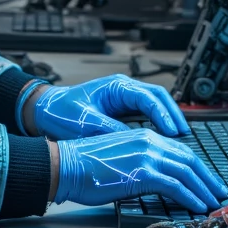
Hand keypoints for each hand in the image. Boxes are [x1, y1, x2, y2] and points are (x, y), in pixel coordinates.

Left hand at [25, 75, 188, 139]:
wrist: (45, 111)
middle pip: (159, 98)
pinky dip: (157, 125)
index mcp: (117, 86)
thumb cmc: (60, 112)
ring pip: (155, 105)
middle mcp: (124, 89)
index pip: (149, 97)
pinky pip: (146, 114)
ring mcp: (124, 99)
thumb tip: (134, 141)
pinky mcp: (122, 110)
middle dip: (173, 115)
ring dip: (168, 120)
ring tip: (179, 138)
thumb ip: (111, 130)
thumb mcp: (86, 123)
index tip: (172, 131)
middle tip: (183, 134)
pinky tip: (162, 140)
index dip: (163, 115)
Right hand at [53, 128, 227, 211]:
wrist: (66, 165)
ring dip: (204, 189)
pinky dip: (191, 196)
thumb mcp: (118, 156)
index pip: (179, 150)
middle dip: (208, 178)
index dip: (197, 167)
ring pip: (187, 172)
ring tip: (213, 203)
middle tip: (218, 192)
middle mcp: (149, 141)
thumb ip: (139, 163)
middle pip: (189, 159)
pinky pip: (175, 186)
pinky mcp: (143, 172)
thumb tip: (152, 180)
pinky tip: (198, 205)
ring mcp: (147, 156)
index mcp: (143, 135)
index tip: (206, 180)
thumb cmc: (84, 165)